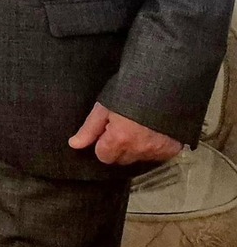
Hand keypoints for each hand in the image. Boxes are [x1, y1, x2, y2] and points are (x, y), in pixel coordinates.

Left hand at [69, 103, 183, 165]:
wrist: (166, 86)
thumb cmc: (129, 92)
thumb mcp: (104, 107)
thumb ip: (90, 129)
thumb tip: (74, 145)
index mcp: (120, 139)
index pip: (103, 156)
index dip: (102, 144)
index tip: (107, 132)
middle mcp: (139, 150)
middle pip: (121, 159)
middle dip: (118, 148)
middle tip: (123, 128)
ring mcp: (158, 151)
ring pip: (139, 158)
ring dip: (136, 148)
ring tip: (139, 128)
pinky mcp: (173, 150)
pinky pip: (158, 156)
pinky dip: (154, 147)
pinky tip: (153, 132)